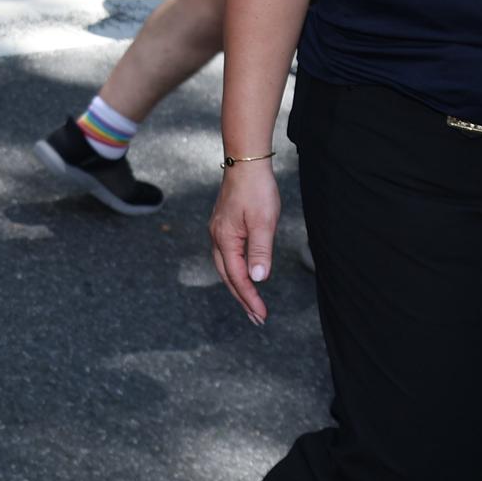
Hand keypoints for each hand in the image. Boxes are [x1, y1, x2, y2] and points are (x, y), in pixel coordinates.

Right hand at [210, 159, 281, 323]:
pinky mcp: (224, 225)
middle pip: (227, 276)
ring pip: (225, 266)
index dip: (250, 297)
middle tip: (256, 318)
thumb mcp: (264, 222)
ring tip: (251, 303)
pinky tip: (243, 274)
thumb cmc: (256, 190)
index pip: (237, 277)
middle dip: (241, 298)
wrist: (245, 162)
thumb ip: (261, 251)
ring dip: (238, 286)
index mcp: (225, 239)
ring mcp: (218, 231)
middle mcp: (217, 237)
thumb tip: (258, 278)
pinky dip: (235, 271)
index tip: (262, 315)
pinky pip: (227, 256)